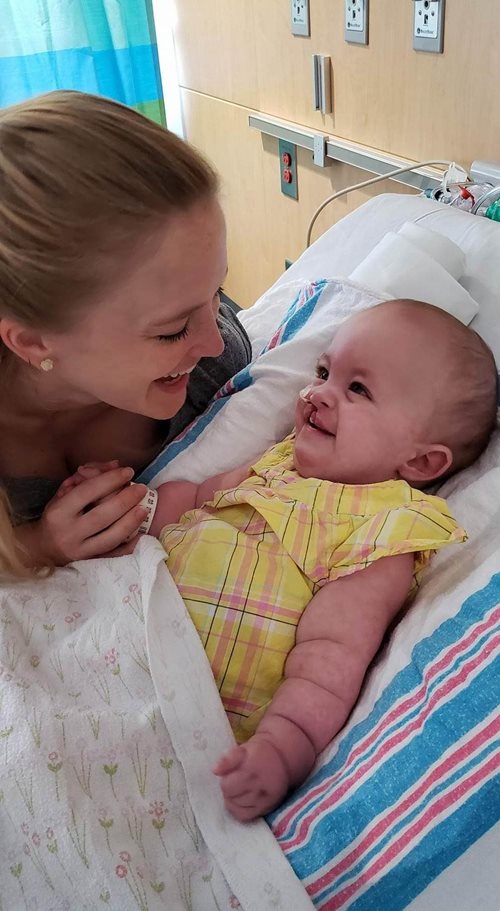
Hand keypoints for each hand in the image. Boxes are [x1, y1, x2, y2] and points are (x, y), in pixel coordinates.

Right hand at [28, 467, 148, 565]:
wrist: (43, 549)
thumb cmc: (57, 517)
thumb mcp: (64, 494)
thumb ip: (89, 478)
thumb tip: (115, 465)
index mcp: (59, 512)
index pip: (87, 492)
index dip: (110, 480)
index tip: (127, 471)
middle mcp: (69, 532)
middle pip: (102, 515)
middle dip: (125, 499)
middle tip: (141, 488)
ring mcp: (81, 550)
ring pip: (110, 537)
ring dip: (130, 521)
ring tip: (144, 507)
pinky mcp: (91, 562)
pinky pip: (114, 555)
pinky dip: (129, 546)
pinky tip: (141, 534)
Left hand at [213, 736, 289, 820]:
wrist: (282, 761)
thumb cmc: (258, 754)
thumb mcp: (243, 749)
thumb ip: (228, 758)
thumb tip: (214, 770)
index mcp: (251, 767)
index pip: (227, 784)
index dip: (225, 780)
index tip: (230, 774)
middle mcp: (258, 784)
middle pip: (230, 795)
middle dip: (228, 789)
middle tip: (234, 782)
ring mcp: (263, 798)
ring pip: (236, 806)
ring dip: (232, 799)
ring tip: (238, 790)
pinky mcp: (266, 808)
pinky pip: (245, 816)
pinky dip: (238, 810)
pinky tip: (241, 801)